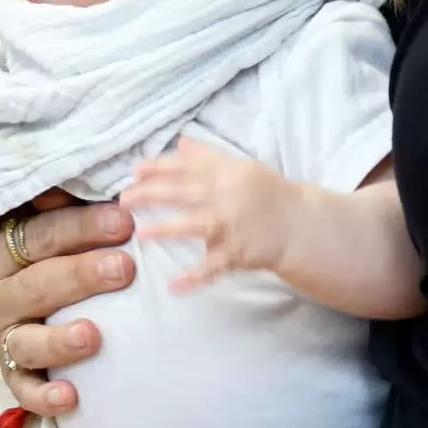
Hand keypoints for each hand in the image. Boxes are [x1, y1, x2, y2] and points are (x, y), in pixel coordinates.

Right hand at [0, 191, 134, 417]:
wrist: (13, 282)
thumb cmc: (48, 243)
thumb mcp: (47, 211)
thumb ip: (66, 197)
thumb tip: (99, 183)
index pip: (39, 233)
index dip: (82, 226)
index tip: (125, 220)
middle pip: (38, 283)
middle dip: (82, 275)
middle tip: (124, 268)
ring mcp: (2, 335)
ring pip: (26, 340)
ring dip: (59, 340)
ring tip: (93, 337)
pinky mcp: (11, 372)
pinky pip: (23, 389)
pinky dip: (44, 397)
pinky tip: (72, 397)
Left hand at [122, 143, 304, 291]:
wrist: (303, 226)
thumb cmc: (267, 194)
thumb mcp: (240, 168)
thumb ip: (208, 157)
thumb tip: (179, 142)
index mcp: (227, 173)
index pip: (188, 167)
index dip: (160, 167)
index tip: (135, 170)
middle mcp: (229, 197)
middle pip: (186, 193)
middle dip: (153, 194)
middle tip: (124, 198)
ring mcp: (234, 227)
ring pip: (197, 227)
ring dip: (168, 230)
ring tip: (141, 233)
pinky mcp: (239, 254)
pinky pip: (214, 267)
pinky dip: (194, 277)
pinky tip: (172, 285)